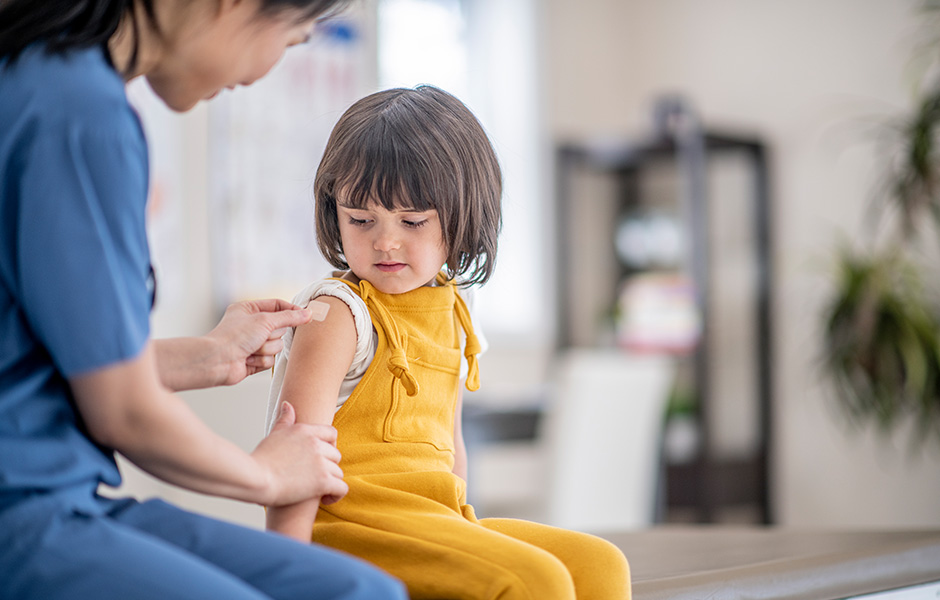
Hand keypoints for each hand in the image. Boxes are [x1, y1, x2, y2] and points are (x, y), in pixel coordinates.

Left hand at [207, 298, 327, 385]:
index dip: (291, 311)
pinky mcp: (254, 360)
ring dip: (266, 349)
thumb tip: (307, 314)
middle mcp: (251, 326)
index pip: (277, 306)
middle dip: (272, 334)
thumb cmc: (233, 336)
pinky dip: (261, 360)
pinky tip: (248, 359)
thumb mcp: (264, 320)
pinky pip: (270, 360)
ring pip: (276, 346)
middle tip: (262, 335)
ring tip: (251, 349)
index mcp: (249, 310)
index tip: (305, 316)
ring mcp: (252, 343)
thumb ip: (289, 317)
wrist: (217, 361)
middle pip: (279, 328)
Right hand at [253, 401, 347, 506]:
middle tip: (315, 476)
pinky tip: (325, 499)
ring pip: (338, 472)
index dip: (330, 446)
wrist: (255, 479)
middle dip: (328, 466)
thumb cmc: (261, 460)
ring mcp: (321, 462)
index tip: (321, 457)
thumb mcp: (274, 434)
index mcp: (305, 431)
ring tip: (318, 490)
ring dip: (331, 481)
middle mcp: (316, 444)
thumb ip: (285, 419)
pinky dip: (336, 495)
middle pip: (336, 455)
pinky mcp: (323, 481)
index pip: (332, 433)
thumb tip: (287, 405)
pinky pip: (342, 488)